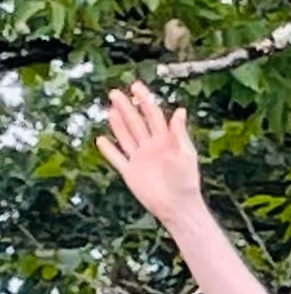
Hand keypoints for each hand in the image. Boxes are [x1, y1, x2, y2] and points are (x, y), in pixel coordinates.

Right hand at [97, 82, 201, 227]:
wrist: (178, 206)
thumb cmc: (186, 181)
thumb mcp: (185, 154)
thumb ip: (179, 133)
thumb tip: (180, 110)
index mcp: (165, 141)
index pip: (153, 115)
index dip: (144, 100)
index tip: (136, 86)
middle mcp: (151, 147)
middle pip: (136, 123)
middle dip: (126, 108)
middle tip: (115, 93)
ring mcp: (140, 160)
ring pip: (126, 137)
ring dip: (118, 124)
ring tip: (110, 110)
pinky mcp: (131, 173)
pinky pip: (117, 159)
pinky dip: (109, 150)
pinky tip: (101, 140)